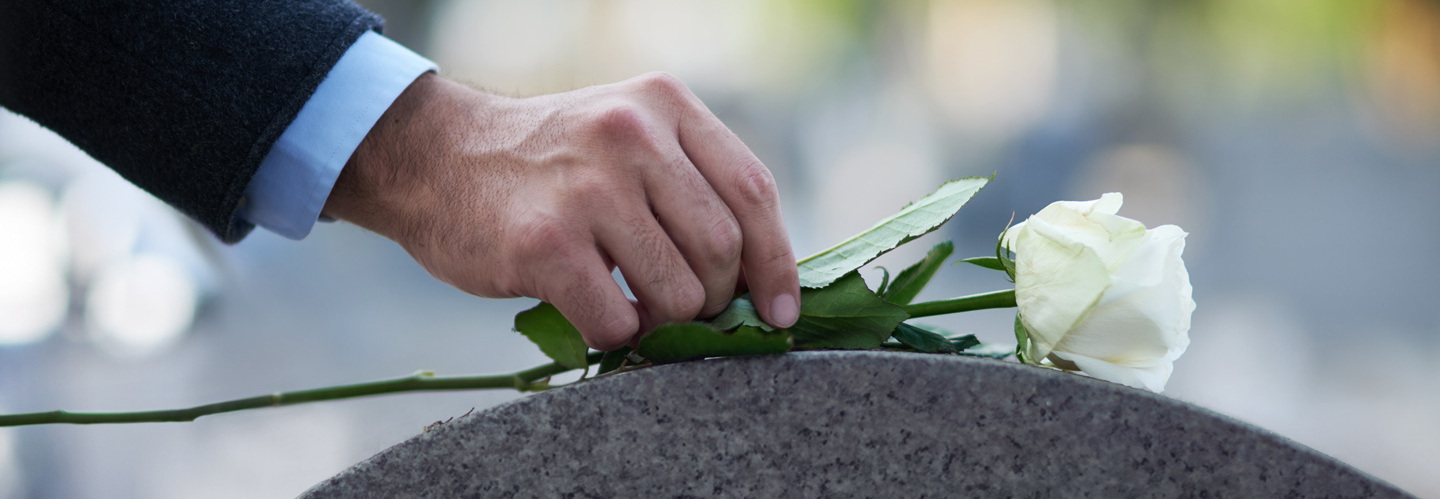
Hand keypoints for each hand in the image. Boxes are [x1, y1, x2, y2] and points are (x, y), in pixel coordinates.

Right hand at [322, 72, 800, 349]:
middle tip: (682, 308)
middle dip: (714, 298)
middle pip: (722, 249)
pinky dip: (616, 336)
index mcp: (665, 104)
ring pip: (678, 292)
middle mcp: (632, 134)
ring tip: (634, 309)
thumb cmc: (547, 165)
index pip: (753, 191)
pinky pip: (617, 321)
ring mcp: (588, 188)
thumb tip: (762, 278)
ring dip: (663, 322)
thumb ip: (690, 183)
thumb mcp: (626, 135)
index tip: (780, 309)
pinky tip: (596, 316)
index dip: (777, 262)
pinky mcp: (545, 243)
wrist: (435, 157)